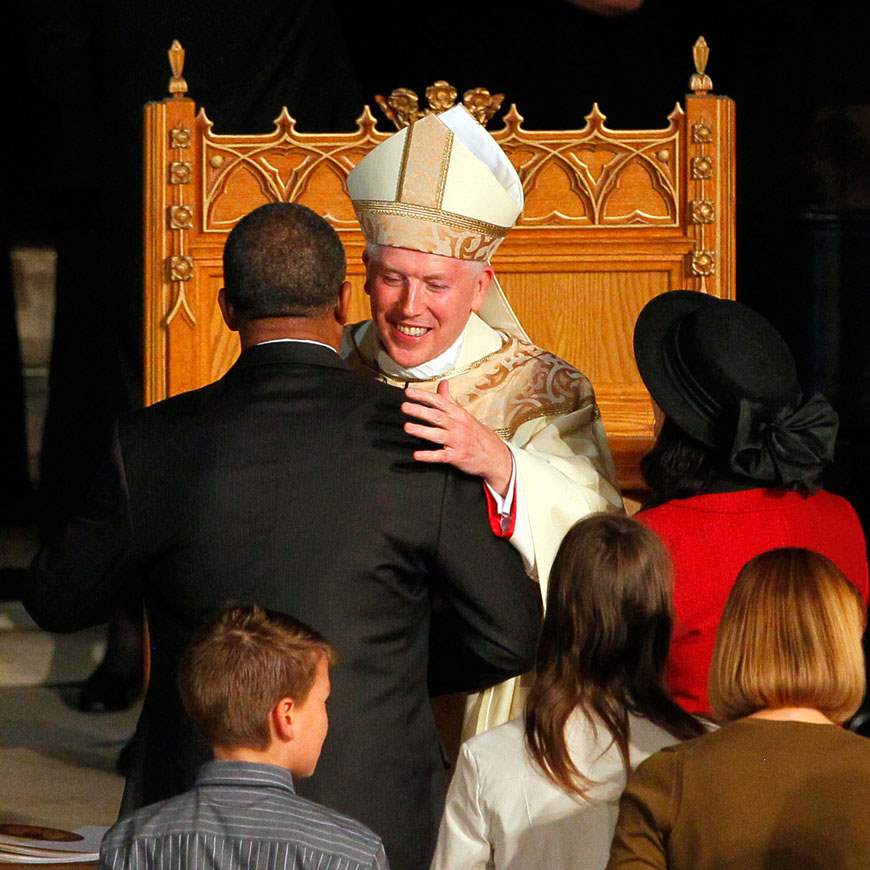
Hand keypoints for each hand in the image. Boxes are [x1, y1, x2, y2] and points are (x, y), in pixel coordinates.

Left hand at [402, 381, 513, 495]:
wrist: (495, 455)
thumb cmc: (476, 433)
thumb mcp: (463, 414)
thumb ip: (449, 399)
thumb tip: (442, 383)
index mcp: (458, 414)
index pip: (439, 401)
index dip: (423, 396)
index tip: (408, 392)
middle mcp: (457, 426)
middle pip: (437, 416)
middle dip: (420, 411)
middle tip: (404, 406)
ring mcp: (457, 441)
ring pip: (438, 435)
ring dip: (422, 431)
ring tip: (407, 427)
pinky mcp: (457, 456)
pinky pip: (441, 456)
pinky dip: (428, 456)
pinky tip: (417, 454)